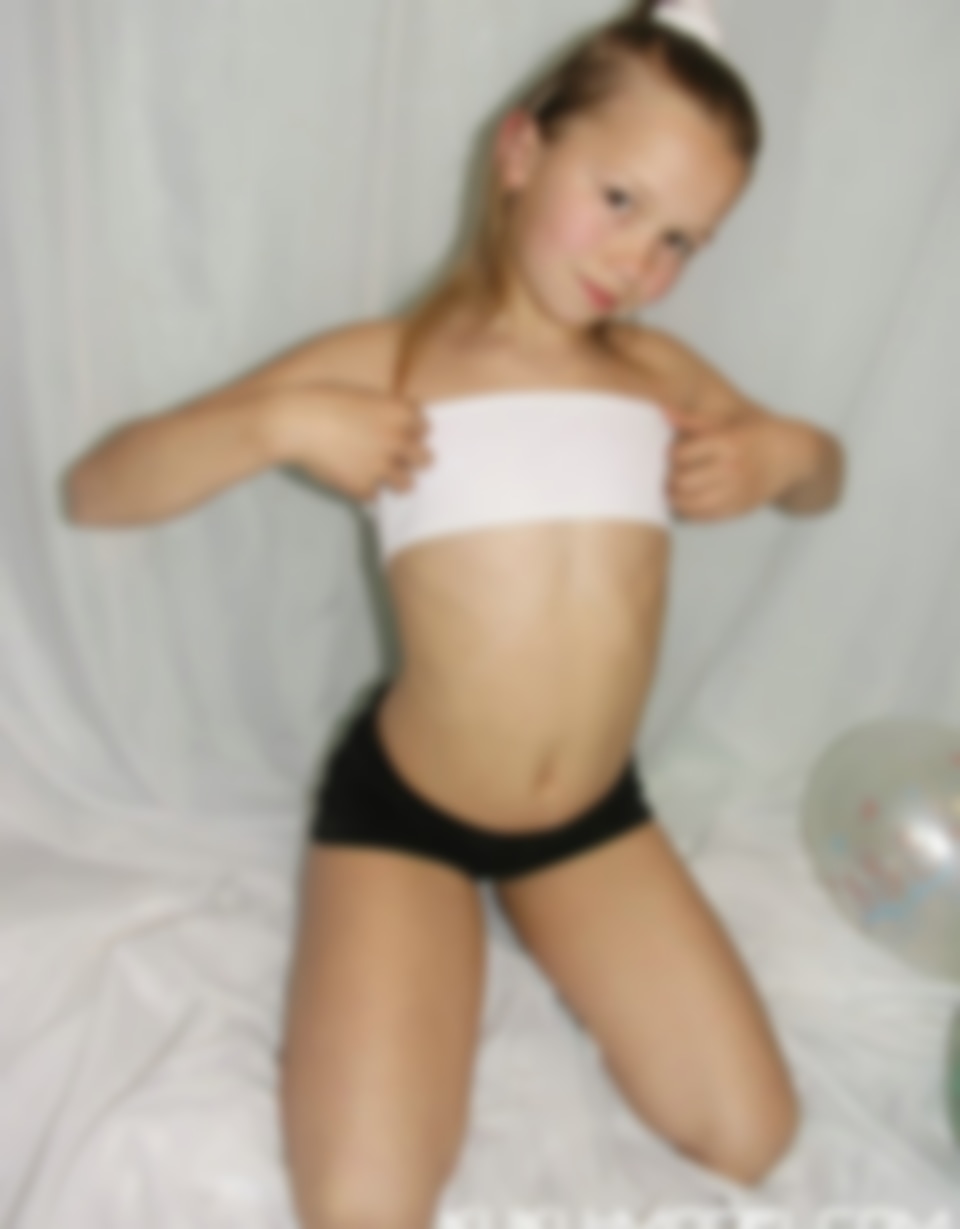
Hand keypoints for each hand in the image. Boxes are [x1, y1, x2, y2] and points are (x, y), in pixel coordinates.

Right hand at [275, 384, 433, 500]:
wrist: (295, 421)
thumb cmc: (322, 401)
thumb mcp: (361, 396)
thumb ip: (383, 412)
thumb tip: (392, 426)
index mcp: (398, 412)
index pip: (426, 427)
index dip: (414, 431)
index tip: (404, 434)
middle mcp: (397, 439)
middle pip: (426, 459)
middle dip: (414, 459)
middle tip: (400, 459)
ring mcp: (382, 466)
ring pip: (407, 485)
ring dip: (396, 481)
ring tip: (382, 477)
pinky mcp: (362, 486)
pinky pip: (374, 496)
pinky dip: (365, 491)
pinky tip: (354, 481)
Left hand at [664, 404, 817, 520]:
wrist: (791, 456)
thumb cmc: (755, 435)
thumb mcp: (728, 422)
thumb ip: (693, 421)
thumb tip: (664, 413)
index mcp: (727, 443)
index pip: (680, 454)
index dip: (670, 454)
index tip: (672, 453)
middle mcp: (731, 469)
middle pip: (681, 481)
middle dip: (669, 478)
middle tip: (668, 473)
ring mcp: (735, 492)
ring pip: (687, 503)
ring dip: (674, 497)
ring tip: (674, 488)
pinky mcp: (738, 509)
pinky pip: (702, 517)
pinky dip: (688, 511)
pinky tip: (689, 500)